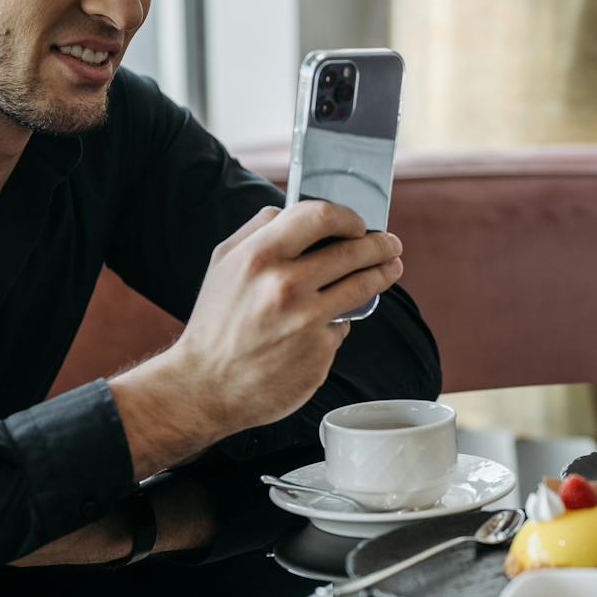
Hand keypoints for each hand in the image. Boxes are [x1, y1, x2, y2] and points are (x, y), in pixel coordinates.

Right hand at [111, 202, 403, 473]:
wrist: (205, 386)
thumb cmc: (215, 322)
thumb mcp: (223, 264)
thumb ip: (258, 230)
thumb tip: (291, 210)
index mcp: (260, 256)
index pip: (320, 216)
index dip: (348, 216)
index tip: (358, 224)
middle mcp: (286, 286)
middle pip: (354, 251)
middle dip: (380, 245)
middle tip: (391, 245)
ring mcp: (307, 321)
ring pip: (362, 288)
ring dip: (384, 274)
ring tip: (391, 269)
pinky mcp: (320, 353)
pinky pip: (341, 327)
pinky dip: (337, 322)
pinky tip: (326, 324)